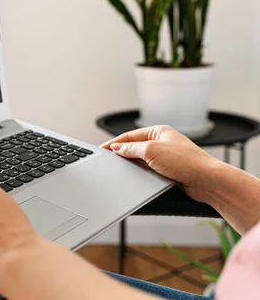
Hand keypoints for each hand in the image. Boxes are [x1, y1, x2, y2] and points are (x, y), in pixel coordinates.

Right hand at [101, 125, 221, 201]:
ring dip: (134, 165)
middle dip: (124, 154)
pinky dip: (143, 174)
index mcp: (160, 131)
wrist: (206, 181)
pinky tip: (139, 177)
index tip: (104, 149)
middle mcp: (163, 142)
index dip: (116, 142)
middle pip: (135, 147)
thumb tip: (117, 148)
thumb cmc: (187, 161)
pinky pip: (149, 171)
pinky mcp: (169, 171)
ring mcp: (166, 157)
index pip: (131, 135)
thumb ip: (131, 149)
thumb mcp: (151, 150)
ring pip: (142, 161)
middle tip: (111, 160)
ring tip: (125, 169)